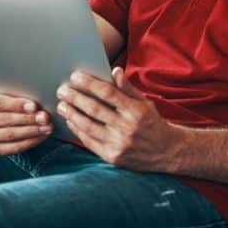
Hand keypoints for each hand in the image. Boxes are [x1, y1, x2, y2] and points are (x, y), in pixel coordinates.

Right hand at [0, 57, 51, 154]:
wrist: (12, 113)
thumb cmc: (11, 95)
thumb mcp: (4, 82)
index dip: (17, 105)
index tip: (34, 105)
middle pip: (6, 120)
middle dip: (28, 118)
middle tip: (45, 116)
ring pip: (11, 134)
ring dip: (32, 130)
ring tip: (47, 125)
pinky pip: (14, 148)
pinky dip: (30, 141)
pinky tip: (42, 135)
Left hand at [57, 67, 180, 171]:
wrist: (166, 152)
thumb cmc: (151, 123)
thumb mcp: (145, 103)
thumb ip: (128, 88)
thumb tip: (115, 70)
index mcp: (136, 110)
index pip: (108, 93)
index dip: (89, 84)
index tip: (74, 76)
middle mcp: (127, 127)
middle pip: (94, 109)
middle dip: (75, 98)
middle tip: (61, 90)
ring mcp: (118, 144)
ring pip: (88, 126)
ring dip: (71, 114)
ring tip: (61, 105)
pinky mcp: (112, 157)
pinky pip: (89, 142)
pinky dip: (77, 130)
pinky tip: (70, 121)